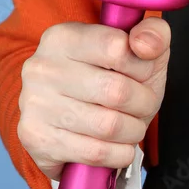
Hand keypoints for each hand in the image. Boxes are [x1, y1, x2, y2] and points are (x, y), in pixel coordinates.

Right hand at [18, 18, 170, 179]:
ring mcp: (34, 104)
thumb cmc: (112, 82)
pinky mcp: (37, 138)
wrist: (74, 124)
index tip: (141, 74)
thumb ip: (154, 35)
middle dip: (143, 104)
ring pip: (109, 126)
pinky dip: (119, 154)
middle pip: (117, 91)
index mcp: (64, 37)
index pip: (117, 48)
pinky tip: (116, 146)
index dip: (142, 68)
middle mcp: (42, 67)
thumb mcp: (140, 53)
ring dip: (132, 131)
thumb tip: (144, 44)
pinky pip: (96, 153)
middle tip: (141, 107)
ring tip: (129, 126)